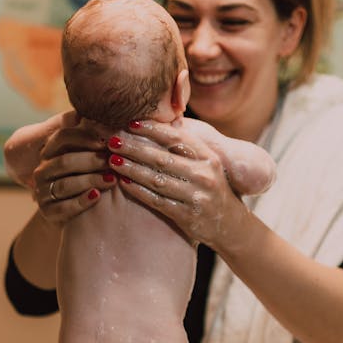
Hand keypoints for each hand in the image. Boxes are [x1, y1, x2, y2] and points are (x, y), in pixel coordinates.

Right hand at [31, 116, 118, 224]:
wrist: (81, 215)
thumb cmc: (90, 178)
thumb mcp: (91, 158)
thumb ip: (97, 140)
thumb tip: (111, 115)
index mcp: (50, 151)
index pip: (63, 137)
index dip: (84, 138)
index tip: (106, 141)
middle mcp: (42, 170)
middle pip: (65, 161)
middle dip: (91, 161)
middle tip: (114, 162)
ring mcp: (42, 191)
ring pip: (65, 184)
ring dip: (90, 180)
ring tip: (112, 180)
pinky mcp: (47, 212)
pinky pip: (63, 207)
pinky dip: (81, 201)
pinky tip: (97, 196)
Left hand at [106, 120, 249, 247]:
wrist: (229, 224)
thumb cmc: (212, 188)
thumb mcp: (208, 164)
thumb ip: (189, 145)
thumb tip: (168, 118)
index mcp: (208, 158)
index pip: (177, 138)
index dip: (152, 129)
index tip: (131, 123)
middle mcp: (204, 175)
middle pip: (163, 159)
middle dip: (134, 149)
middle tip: (113, 141)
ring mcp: (196, 197)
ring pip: (157, 180)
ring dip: (132, 169)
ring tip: (113, 160)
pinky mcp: (187, 216)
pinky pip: (157, 201)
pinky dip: (138, 191)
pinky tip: (123, 182)